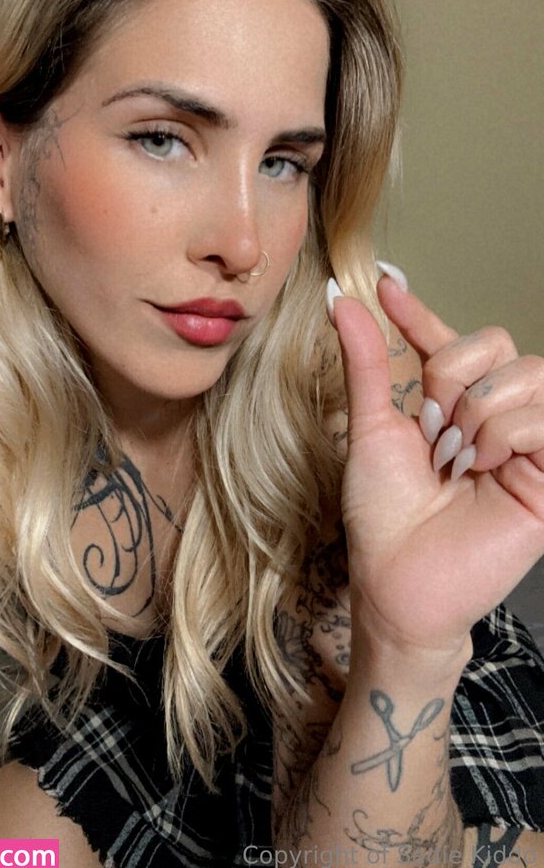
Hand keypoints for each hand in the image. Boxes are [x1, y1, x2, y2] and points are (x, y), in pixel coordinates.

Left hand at [330, 273, 543, 659]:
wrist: (397, 582)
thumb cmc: (383, 516)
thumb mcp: (372, 428)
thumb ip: (367, 362)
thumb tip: (343, 300)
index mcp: (453, 405)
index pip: (450, 341)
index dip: (421, 311)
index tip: (385, 285)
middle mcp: (495, 417)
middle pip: (497, 345)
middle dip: (452, 378)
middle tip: (431, 432)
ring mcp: (528, 443)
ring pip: (525, 374)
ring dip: (475, 413)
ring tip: (454, 460)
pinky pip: (542, 419)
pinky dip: (503, 435)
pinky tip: (481, 468)